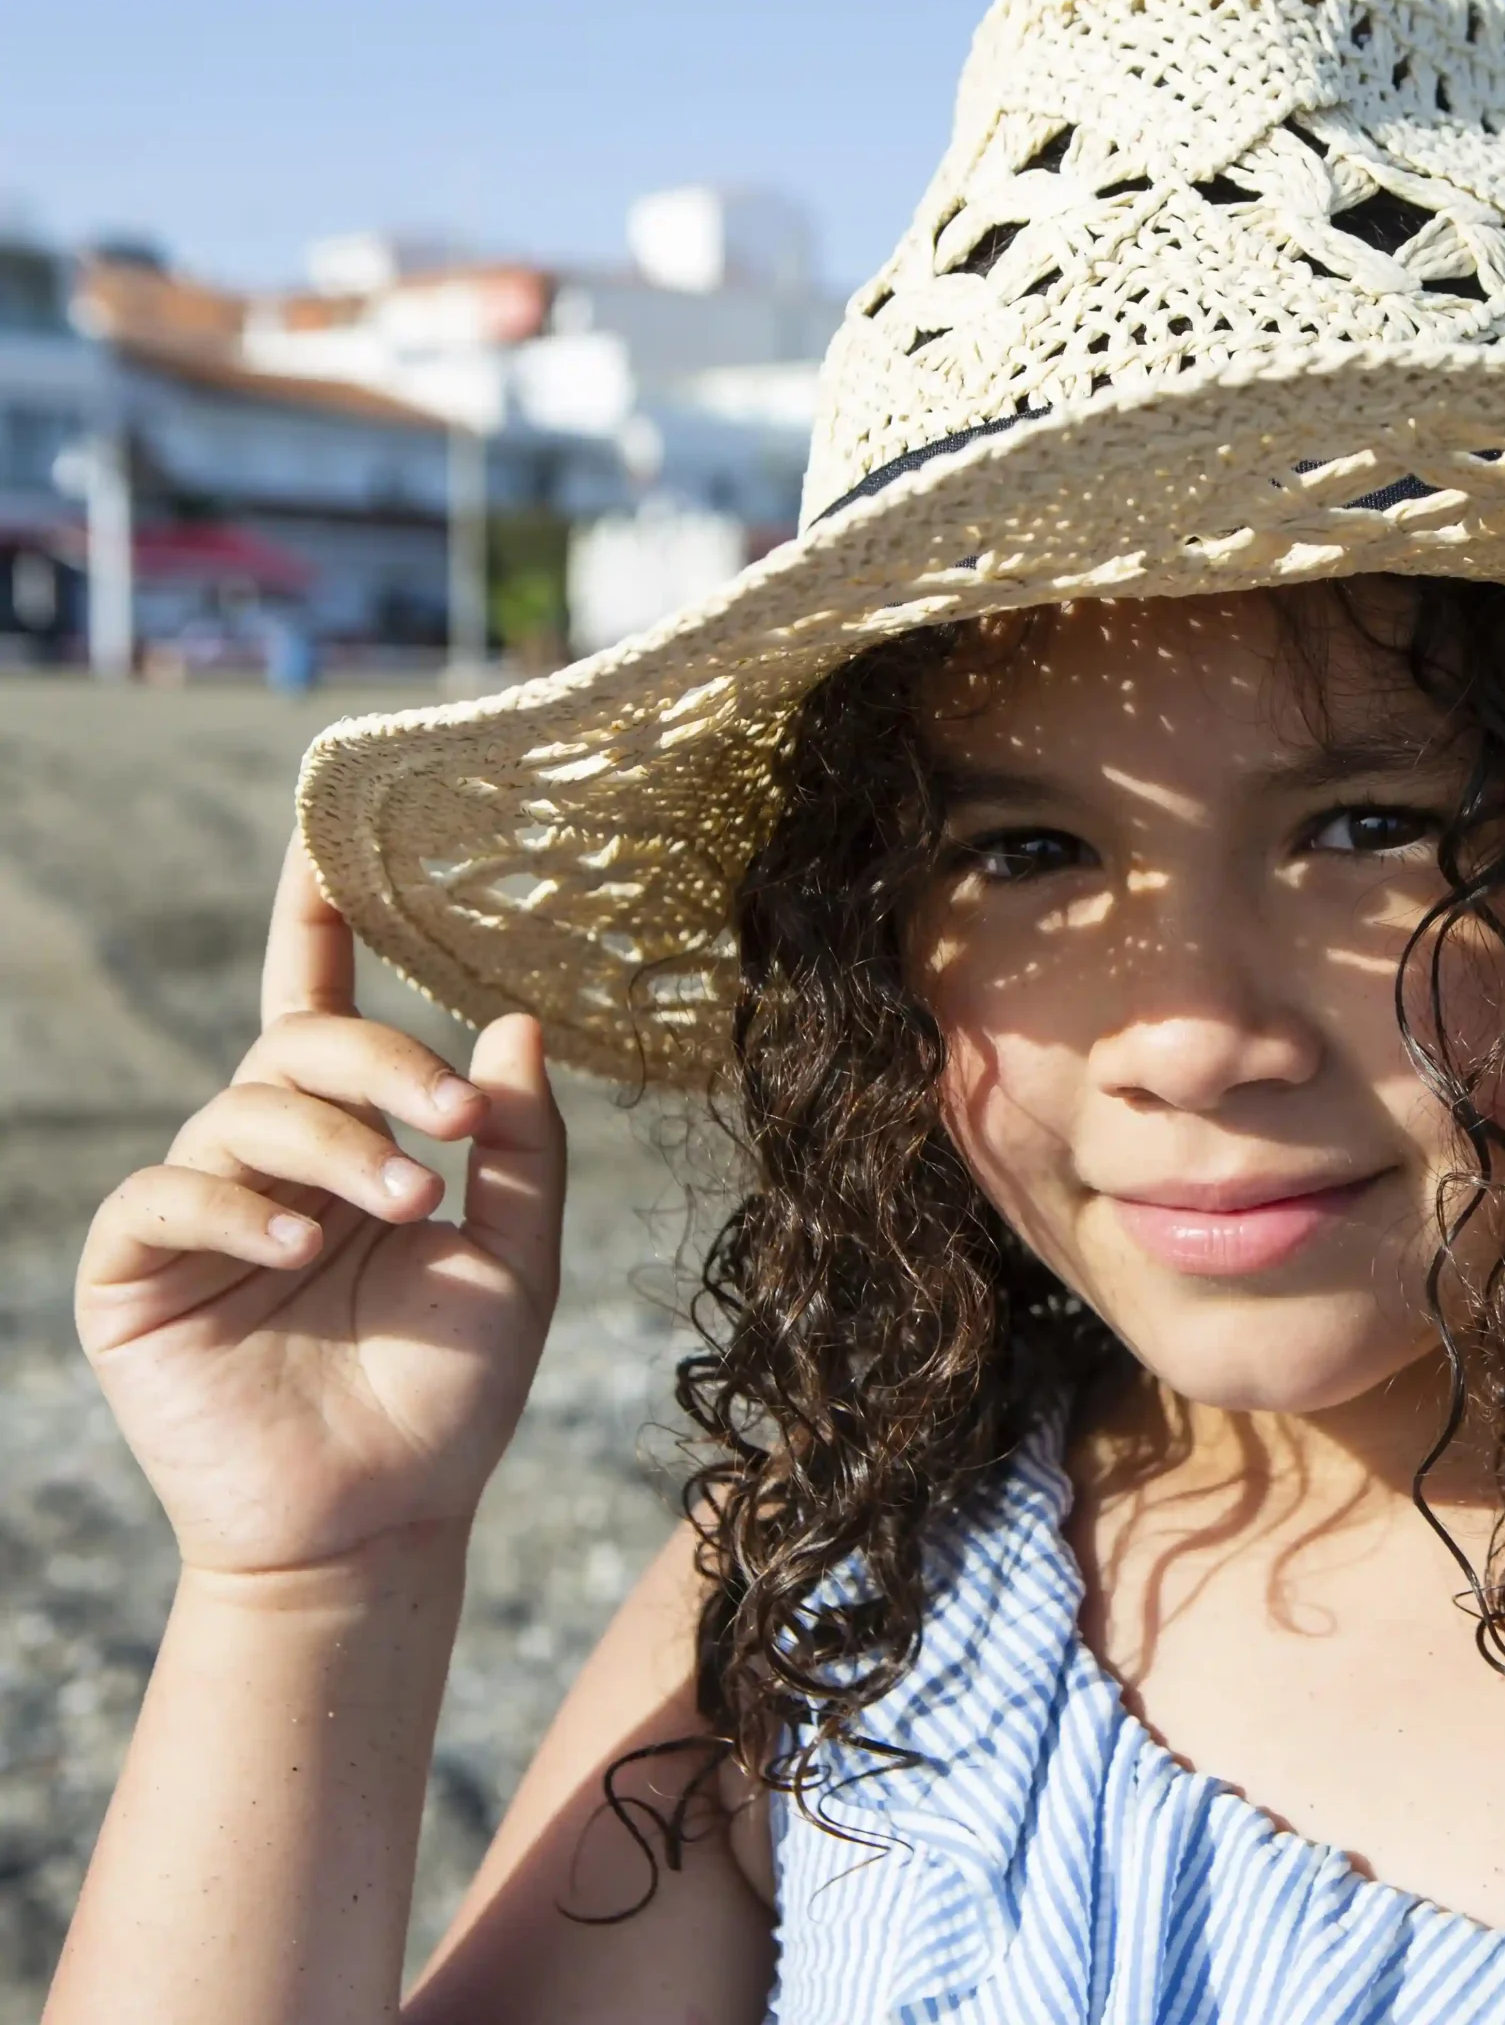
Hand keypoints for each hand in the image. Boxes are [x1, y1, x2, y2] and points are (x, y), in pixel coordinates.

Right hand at [74, 840, 565, 1576]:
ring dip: (334, 1149)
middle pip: (299, 1050)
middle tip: (450, 1127)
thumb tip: (518, 1021)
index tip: (329, 830)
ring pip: (240, 1114)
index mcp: (354, 1142)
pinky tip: (295, 1248)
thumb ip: (520, 1145)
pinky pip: (162, 1198)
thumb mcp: (517, 1258)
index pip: (323, 1004)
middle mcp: (269, 1161)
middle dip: (380, 1067)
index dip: (318, 915)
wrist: (382, 1523)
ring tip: (403, 1208)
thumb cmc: (449, 1393)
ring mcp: (199, 1214)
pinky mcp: (136, 1276)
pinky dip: (234, 1207)